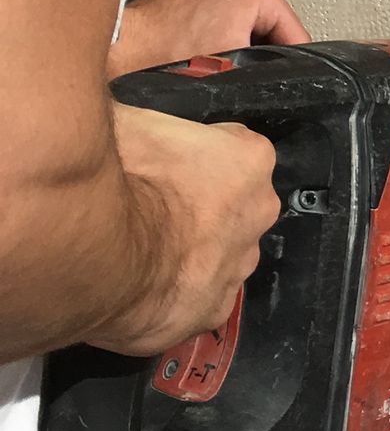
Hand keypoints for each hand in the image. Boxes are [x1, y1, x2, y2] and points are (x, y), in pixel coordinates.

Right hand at [95, 102, 282, 354]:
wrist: (92, 252)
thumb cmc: (116, 181)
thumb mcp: (128, 117)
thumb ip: (147, 120)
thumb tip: (127, 117)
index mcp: (249, 159)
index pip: (231, 150)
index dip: (193, 156)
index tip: (163, 164)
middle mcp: (257, 214)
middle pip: (232, 205)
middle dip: (198, 207)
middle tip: (149, 207)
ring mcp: (236, 268)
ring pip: (217, 255)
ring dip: (186, 252)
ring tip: (138, 249)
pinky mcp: (209, 313)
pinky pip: (194, 299)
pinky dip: (170, 295)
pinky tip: (137, 285)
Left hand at [108, 0, 308, 77]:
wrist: (114, 54)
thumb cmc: (161, 57)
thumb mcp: (233, 73)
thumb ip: (270, 80)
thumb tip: (288, 97)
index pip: (298, 38)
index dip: (292, 74)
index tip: (279, 92)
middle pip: (276, 36)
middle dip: (262, 64)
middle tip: (241, 85)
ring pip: (252, 37)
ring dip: (242, 59)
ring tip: (221, 76)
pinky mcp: (198, 0)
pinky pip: (229, 31)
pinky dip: (222, 51)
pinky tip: (205, 67)